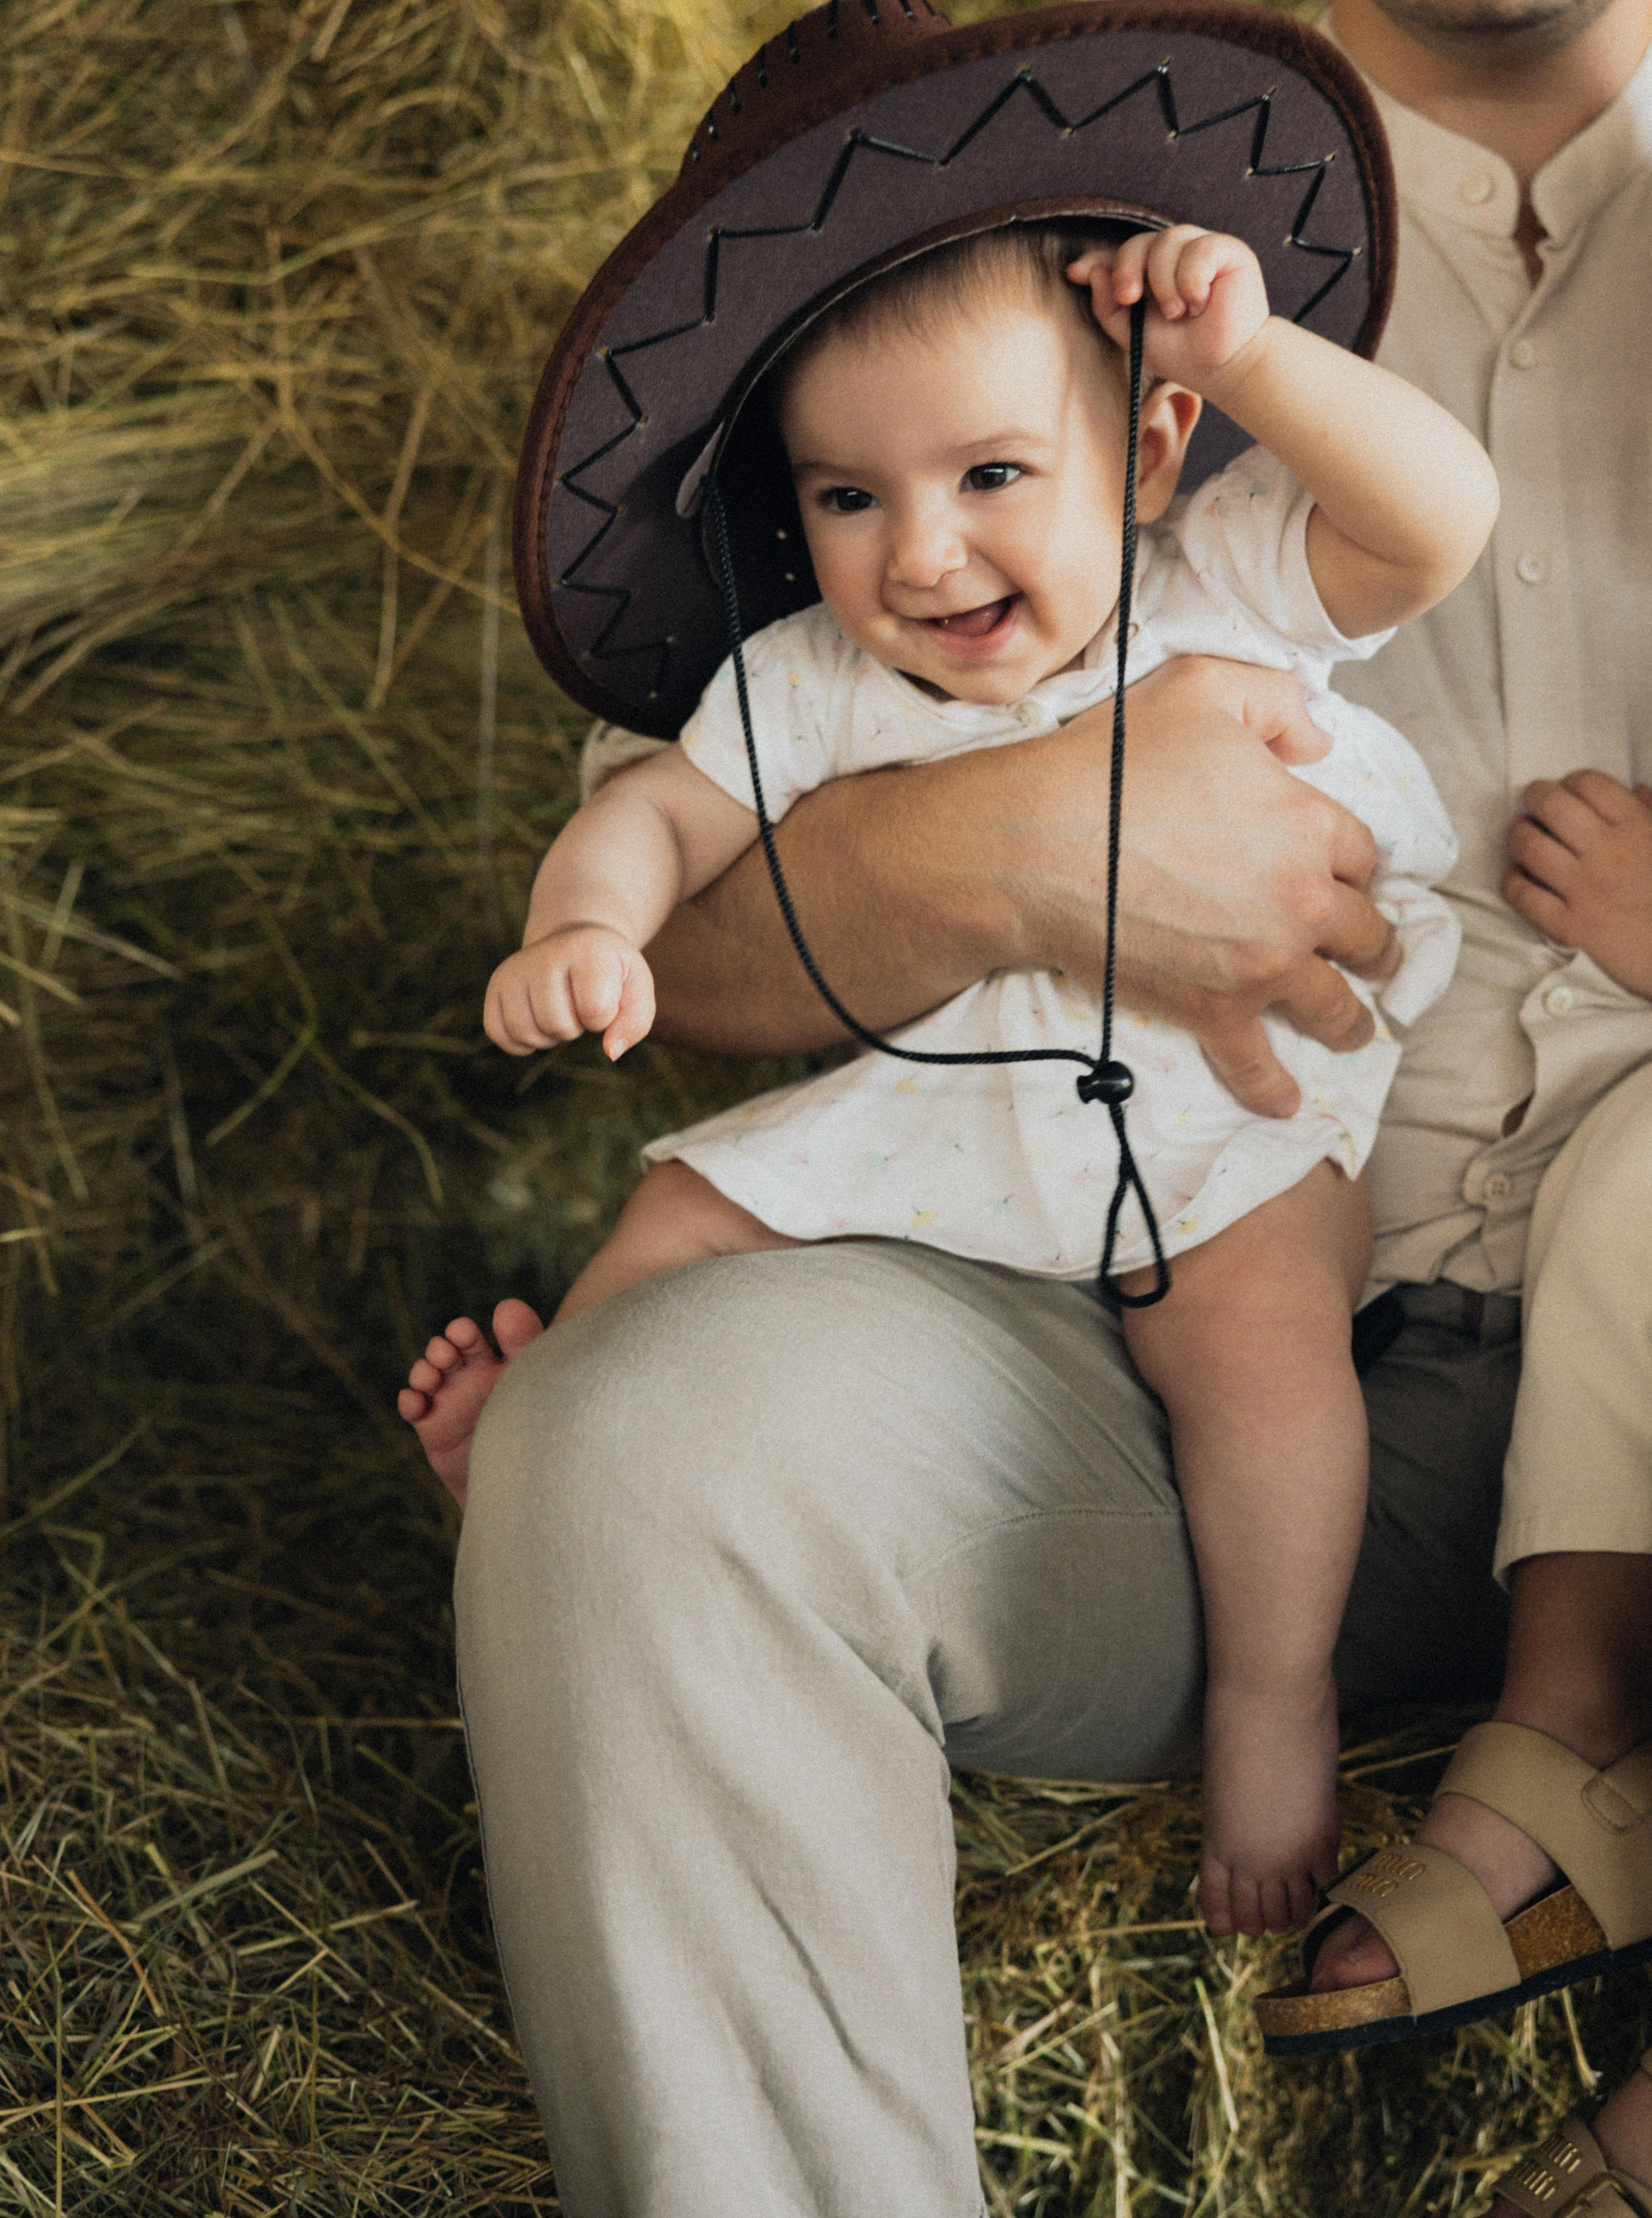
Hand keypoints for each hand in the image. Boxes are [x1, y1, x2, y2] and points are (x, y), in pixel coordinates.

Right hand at [483, 924, 656, 1058]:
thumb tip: (610, 1052)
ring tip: (559, 1010)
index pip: (594, 1010)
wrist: (574, 941)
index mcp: (586, 950)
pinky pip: (498, 1034)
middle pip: (557, 1025)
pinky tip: (536, 1021)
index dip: (604, 1018)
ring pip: (526, 1033)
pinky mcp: (495, 985)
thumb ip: (635, 1021)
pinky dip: (520, 1041)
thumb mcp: (636, 987)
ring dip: (549, 1036)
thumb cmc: (610, 970)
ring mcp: (514, 969)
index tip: (605, 998)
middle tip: (578, 1004)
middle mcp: (544, 954)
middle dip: (574, 1027)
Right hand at [643, 660, 1397, 1110]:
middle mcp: (1301, 902)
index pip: (1361, 852)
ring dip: (1351, 1020)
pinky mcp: (1214, 1013)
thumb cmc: (1111, 762)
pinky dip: (1274, 1089)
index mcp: (1307, 823)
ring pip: (1334, 1006)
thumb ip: (1275, 703)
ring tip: (1355, 1030)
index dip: (1351, 862)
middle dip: (1374, 944)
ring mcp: (1262, 965)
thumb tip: (1320, 743)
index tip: (1343, 875)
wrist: (1035, 846)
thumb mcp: (1201, 689)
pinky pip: (1256, 1064)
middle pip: (1364, 932)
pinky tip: (1288, 1105)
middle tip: (1373, 955)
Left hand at [1068, 228, 1269, 396]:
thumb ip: (1107, 306)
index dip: (1096, 260)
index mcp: (1150, 273)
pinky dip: (1192, 280)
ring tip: (1178, 313)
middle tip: (1130, 299)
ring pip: (1167, 240)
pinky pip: (1199, 249)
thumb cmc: (1181, 353)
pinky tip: (1200, 302)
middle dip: (1127, 269)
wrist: (1223, 367)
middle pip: (1138, 242)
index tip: (1073, 273)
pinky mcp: (1228, 250)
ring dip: (1165, 283)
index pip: (1119, 254)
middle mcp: (1174, 256)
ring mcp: (1200, 249)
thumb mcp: (1132, 334)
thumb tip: (1090, 270)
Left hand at [1504, 771, 1651, 996]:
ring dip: (1518, 834)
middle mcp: (1608, 853)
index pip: (1589, 784)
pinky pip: (1523, 895)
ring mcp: (1585, 889)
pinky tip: (1516, 876)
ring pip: (1529, 845)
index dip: (1570, 782)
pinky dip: (1512, 881)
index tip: (1566, 791)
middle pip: (1551, 805)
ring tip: (1521, 835)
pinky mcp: (1569, 926)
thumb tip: (1637, 789)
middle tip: (1532, 804)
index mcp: (1638, 829)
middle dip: (1535, 797)